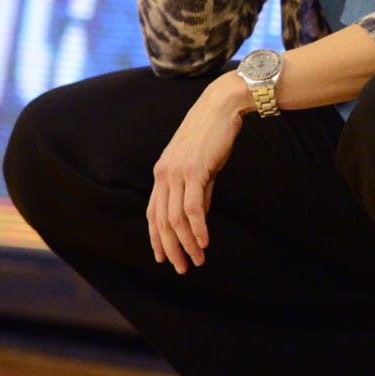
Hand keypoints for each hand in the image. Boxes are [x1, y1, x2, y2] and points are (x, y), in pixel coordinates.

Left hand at [147, 73, 249, 273]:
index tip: (164, 257)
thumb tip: (198, 216)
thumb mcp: (199, 164)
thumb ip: (197, 190)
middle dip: (171, 248)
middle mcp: (164, 174)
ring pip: (176, 218)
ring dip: (186, 244)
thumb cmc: (212, 134)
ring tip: (197, 259)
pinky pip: (193, 207)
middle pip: (162, 221)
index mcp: (162, 172)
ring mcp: (178, 173)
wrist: (221, 107)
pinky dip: (197, 228)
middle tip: (182, 268)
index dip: (156, 238)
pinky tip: (204, 241)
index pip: (153, 213)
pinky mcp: (195, 171)